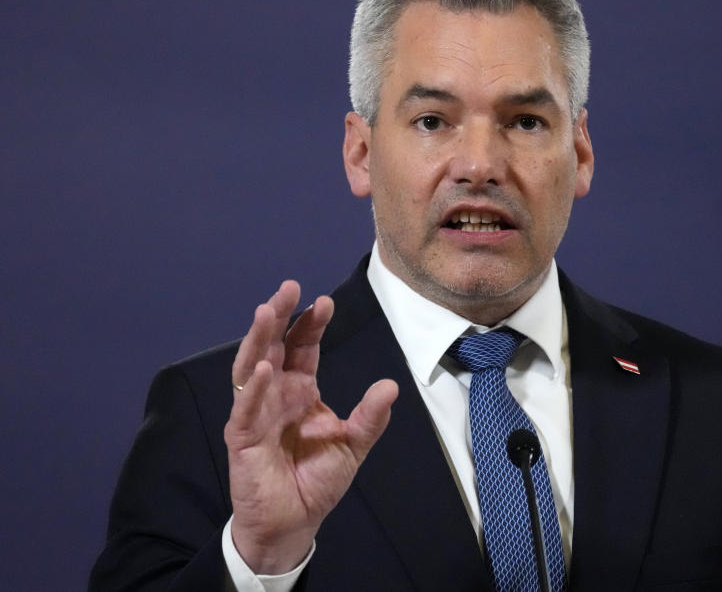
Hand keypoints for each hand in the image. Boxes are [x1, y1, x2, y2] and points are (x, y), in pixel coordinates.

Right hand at [224, 280, 397, 573]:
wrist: (293, 524)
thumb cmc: (316, 482)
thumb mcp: (352, 445)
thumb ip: (370, 417)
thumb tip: (391, 385)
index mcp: (301, 389)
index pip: (303, 347)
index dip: (311, 323)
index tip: (325, 301)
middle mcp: (276, 394)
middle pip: (274, 345)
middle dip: (280, 316)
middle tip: (290, 287)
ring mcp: (256, 413)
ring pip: (252, 366)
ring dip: (259, 339)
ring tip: (267, 311)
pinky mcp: (242, 438)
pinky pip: (246, 408)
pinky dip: (253, 387)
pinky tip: (263, 367)